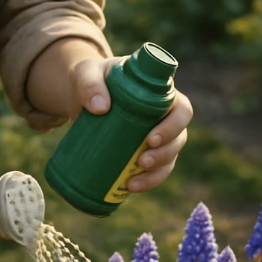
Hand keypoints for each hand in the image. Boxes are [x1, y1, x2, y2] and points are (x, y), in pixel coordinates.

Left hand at [72, 57, 192, 192]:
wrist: (79, 92)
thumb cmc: (90, 77)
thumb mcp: (86, 74)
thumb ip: (90, 84)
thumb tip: (100, 108)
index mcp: (160, 92)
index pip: (182, 109)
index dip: (174, 126)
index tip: (151, 139)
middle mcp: (164, 114)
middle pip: (179, 137)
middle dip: (164, 154)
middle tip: (142, 161)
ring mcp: (156, 132)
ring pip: (170, 156)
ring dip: (157, 173)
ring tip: (133, 182)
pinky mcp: (144, 148)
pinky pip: (155, 168)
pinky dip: (147, 180)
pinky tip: (131, 187)